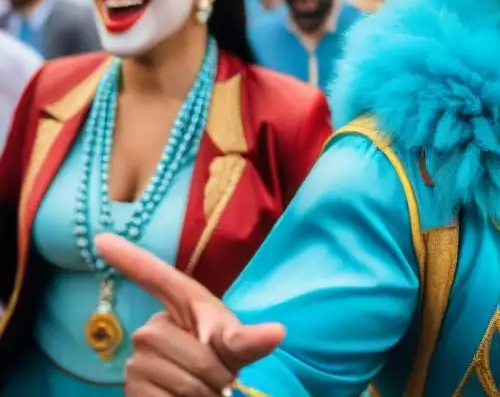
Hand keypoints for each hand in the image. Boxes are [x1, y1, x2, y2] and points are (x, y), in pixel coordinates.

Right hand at [96, 233, 284, 395]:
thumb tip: (277, 332)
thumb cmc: (222, 359)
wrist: (203, 393)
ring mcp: (137, 358)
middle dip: (219, 371)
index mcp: (182, 305)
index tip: (102, 237)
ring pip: (186, 379)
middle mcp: (152, 328)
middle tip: (220, 376)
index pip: (155, 278)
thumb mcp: (236, 345)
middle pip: (196, 351)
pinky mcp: (131, 388)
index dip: (131, 259)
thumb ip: (249, 339)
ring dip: (206, 392)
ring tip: (205, 389)